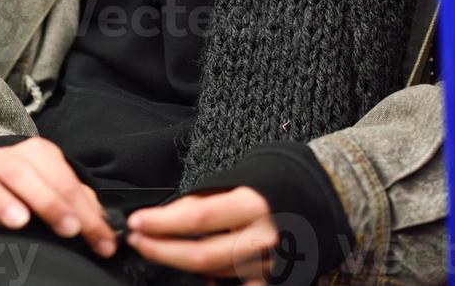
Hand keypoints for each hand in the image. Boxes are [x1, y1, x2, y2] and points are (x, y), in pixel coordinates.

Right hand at [0, 136, 116, 257]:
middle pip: (21, 171)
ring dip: (0, 199)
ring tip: (20, 222)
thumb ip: (82, 207)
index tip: (93, 233)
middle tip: (68, 229)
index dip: (80, 206)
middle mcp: (5, 158)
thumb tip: (107, 232)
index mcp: (37, 153)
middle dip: (48, 201)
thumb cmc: (38, 187)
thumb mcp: (61, 190)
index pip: (61, 176)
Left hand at [124, 186, 277, 283]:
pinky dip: (211, 282)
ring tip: (157, 250)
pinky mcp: (274, 282)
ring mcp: (269, 266)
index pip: (198, 218)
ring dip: (179, 264)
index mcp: (254, 204)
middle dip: (161, 250)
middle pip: (201, 256)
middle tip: (137, 241)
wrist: (316, 197)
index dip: (162, 223)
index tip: (137, 222)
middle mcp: (262, 238)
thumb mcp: (240, 179)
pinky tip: (195, 276)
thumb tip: (167, 216)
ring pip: (213, 274)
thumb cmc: (273, 183)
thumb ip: (206, 200)